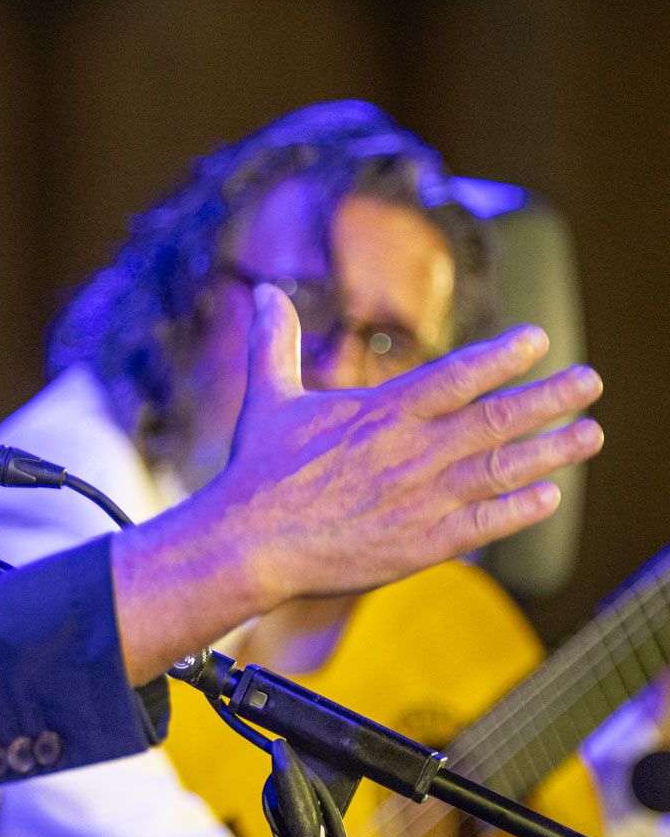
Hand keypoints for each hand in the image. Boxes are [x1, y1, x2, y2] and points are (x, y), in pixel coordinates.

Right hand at [111, 285, 601, 679]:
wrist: (246, 545)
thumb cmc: (255, 472)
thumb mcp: (267, 397)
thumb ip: (275, 340)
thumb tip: (263, 291)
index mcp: (378, 414)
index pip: (455, 376)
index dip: (502, 356)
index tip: (537, 340)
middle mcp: (408, 453)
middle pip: (495, 419)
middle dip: (549, 398)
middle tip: (589, 381)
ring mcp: (419, 500)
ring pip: (501, 469)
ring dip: (552, 450)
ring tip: (590, 434)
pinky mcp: (419, 545)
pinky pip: (485, 524)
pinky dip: (520, 509)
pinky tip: (549, 496)